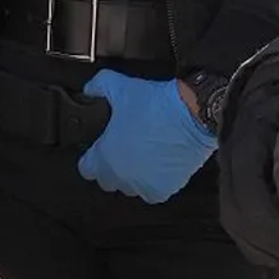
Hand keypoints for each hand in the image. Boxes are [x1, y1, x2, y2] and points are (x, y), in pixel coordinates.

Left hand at [76, 70, 214, 203]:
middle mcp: (121, 175)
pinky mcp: (164, 190)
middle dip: (112, 167)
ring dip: (133, 175)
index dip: (92, 157)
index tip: (100, 149)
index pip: (86, 169)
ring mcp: (142, 185)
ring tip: (144, 154)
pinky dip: (155, 181)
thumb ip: (98, 86)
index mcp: (105, 156)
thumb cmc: (158, 106)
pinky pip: (152, 192)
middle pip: (108, 180)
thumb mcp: (121, 87)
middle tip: (123, 149)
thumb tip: (90, 89)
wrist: (193, 116)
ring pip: (130, 187)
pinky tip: (159, 163)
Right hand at [217, 53, 278, 266]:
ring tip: (278, 257)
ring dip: (251, 243)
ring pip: (229, 213)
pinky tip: (269, 246)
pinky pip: (232, 212)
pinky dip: (248, 236)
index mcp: (255, 132)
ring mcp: (229, 165)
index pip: (247, 183)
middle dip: (256, 239)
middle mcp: (234, 151)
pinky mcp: (231, 178)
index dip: (261, 215)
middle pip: (233, 206)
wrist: (272, 89)